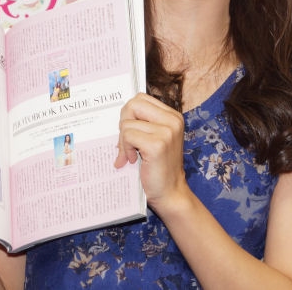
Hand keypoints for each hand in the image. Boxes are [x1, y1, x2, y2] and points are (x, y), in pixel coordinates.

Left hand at [114, 93, 188, 209]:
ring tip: (132, 156)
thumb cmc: (159, 167)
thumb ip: (143, 123)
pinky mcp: (157, 145)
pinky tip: (133, 160)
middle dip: (124, 124)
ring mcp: (166, 132)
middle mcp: (172, 120)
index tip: (131, 132)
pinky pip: (127, 136)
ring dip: (123, 142)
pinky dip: (125, 149)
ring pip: (127, 124)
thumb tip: (118, 115)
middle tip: (127, 143)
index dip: (129, 115)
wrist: (170, 193)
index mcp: (172, 116)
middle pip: (133, 105)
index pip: (140, 98)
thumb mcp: (156, 139)